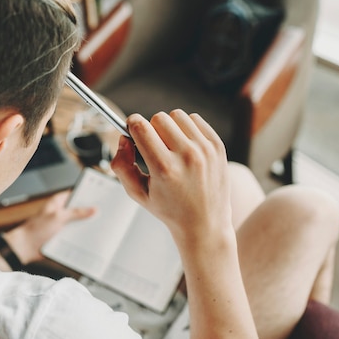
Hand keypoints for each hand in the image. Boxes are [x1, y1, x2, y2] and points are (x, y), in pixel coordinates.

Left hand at [3, 191, 94, 263]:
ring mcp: (62, 224)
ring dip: (86, 226)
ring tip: (101, 226)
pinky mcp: (62, 236)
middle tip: (104, 213)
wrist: (25, 248)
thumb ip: (76, 213)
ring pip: (78, 223)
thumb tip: (93, 209)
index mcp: (58, 202)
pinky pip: (75, 234)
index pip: (76, 194)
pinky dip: (82, 236)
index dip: (87, 195)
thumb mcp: (58, 217)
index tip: (100, 197)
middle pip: (79, 209)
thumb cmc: (36, 230)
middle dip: (89, 212)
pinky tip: (91, 238)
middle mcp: (61, 212)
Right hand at [110, 110, 231, 245]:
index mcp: (164, 168)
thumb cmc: (170, 209)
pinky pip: (195, 120)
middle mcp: (187, 157)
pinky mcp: (217, 146)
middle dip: (151, 128)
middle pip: (158, 118)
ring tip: (171, 146)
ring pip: (177, 115)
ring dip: (170, 127)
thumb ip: (121, 165)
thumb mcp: (137, 193)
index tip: (131, 131)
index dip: (131, 125)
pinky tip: (185, 146)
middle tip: (153, 146)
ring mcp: (205, 150)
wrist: (205, 223)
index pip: (140, 127)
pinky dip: (187, 128)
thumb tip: (123, 139)